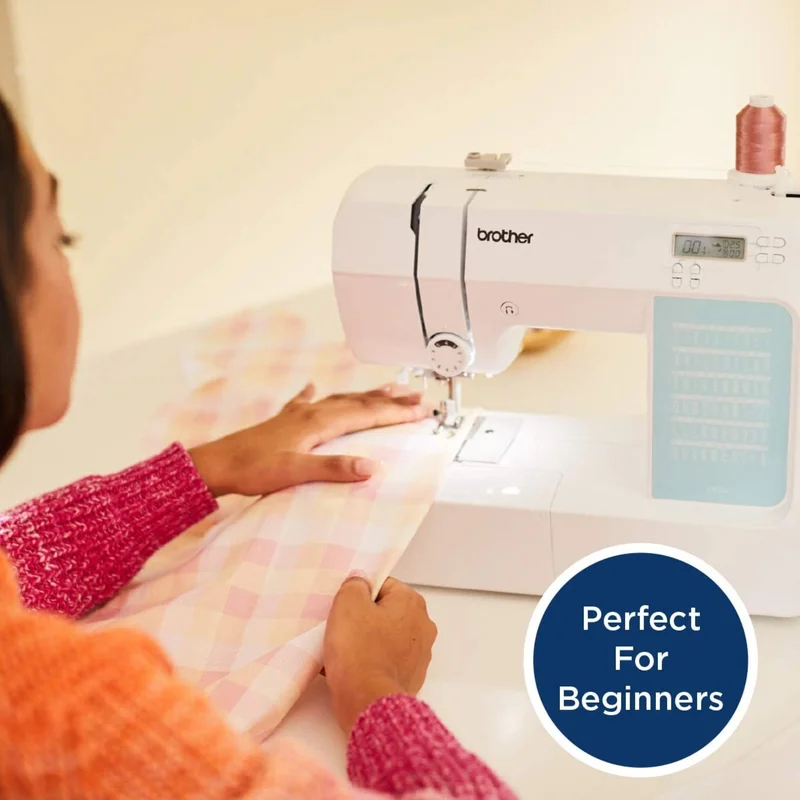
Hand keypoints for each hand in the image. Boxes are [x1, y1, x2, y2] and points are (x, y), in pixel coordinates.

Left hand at [188, 383, 430, 496]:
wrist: (217, 463)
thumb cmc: (252, 468)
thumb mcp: (295, 472)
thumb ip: (334, 467)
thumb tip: (371, 467)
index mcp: (318, 422)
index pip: (367, 414)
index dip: (396, 412)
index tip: (421, 410)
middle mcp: (311, 412)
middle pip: (359, 401)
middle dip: (391, 399)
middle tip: (418, 396)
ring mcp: (297, 414)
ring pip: (340, 399)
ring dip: (366, 394)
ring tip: (387, 388)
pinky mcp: (284, 421)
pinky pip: (308, 402)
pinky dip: (316, 394)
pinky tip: (313, 387)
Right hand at [323, 575, 436, 732]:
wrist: (366, 700)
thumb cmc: (358, 649)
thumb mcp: (347, 603)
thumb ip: (355, 585)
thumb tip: (361, 583)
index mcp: (412, 603)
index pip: (384, 586)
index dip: (361, 594)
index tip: (346, 608)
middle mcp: (423, 626)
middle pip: (386, 612)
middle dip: (364, 619)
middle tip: (343, 628)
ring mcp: (420, 655)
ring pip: (385, 638)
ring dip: (366, 642)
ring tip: (344, 652)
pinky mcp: (411, 679)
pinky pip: (387, 662)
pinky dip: (371, 663)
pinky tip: (353, 670)